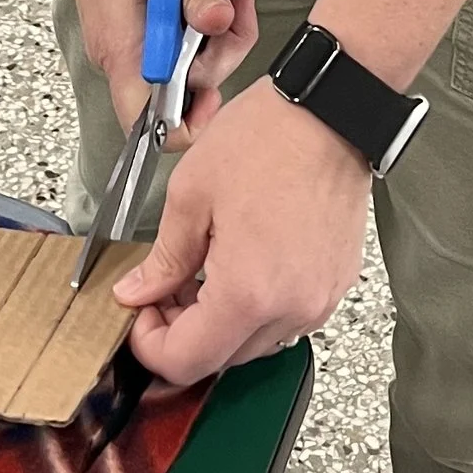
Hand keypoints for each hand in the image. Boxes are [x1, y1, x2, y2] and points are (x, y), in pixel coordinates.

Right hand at [49, 0, 256, 141]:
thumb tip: (219, 24)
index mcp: (122, 42)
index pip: (148, 122)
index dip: (188, 122)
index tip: (218, 89)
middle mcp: (119, 50)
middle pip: (180, 90)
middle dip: (220, 53)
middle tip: (234, 5)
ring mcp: (123, 38)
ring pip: (180, 64)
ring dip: (213, 33)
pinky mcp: (130, 22)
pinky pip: (171, 41)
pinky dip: (196, 21)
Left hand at [112, 79, 371, 383]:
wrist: (332, 112)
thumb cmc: (270, 139)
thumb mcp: (191, 194)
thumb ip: (162, 257)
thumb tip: (137, 292)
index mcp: (249, 292)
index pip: (186, 361)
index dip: (149, 346)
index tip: (139, 316)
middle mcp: (291, 307)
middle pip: (221, 359)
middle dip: (181, 332)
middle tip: (162, 289)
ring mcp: (319, 299)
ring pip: (254, 343)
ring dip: (218, 322)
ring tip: (199, 272)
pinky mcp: (334, 284)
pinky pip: (286, 318)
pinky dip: (254, 306)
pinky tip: (237, 266)